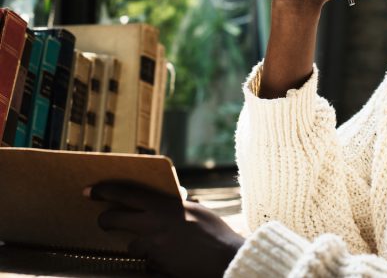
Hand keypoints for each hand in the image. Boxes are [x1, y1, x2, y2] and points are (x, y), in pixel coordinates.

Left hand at [87, 182, 243, 277]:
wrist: (226, 260)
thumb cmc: (216, 232)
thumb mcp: (196, 211)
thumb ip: (176, 205)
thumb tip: (165, 202)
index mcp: (163, 206)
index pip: (125, 194)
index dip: (104, 191)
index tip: (89, 190)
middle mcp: (153, 226)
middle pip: (113, 220)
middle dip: (105, 220)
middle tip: (104, 220)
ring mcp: (152, 249)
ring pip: (131, 243)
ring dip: (138, 243)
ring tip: (159, 242)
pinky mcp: (155, 267)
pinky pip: (146, 260)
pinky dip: (153, 258)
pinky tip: (169, 256)